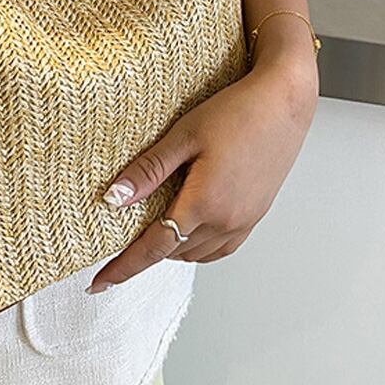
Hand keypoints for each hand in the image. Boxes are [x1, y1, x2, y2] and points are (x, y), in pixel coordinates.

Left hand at [85, 43, 318, 293]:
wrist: (285, 102)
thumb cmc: (237, 111)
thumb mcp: (184, 135)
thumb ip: (149, 170)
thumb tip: (113, 200)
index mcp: (205, 202)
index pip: (154, 247)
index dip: (124, 267)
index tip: (99, 282)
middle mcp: (226, 219)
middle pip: (174, 251)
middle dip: (145, 252)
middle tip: (120, 242)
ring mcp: (244, 220)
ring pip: (197, 253)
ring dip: (172, 248)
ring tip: (151, 231)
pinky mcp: (256, 214)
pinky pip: (221, 247)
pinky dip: (199, 246)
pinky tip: (189, 228)